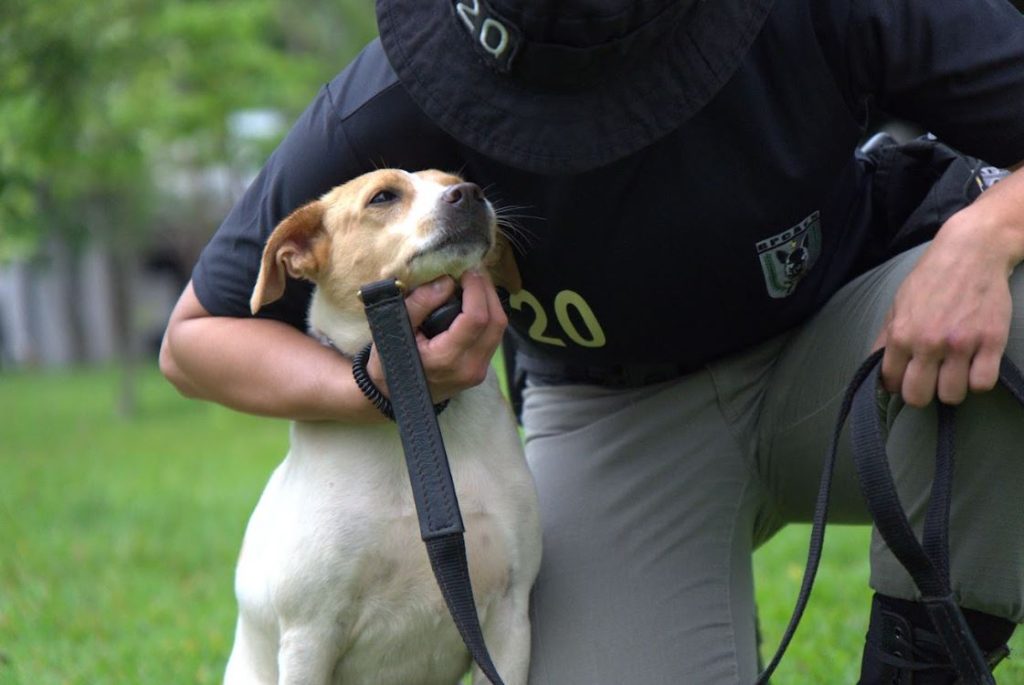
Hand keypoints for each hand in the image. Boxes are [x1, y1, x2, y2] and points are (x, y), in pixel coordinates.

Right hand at [367, 270, 507, 401]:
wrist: (392, 396)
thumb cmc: (389, 361)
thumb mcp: (394, 329)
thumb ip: (420, 303)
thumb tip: (446, 281)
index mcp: (446, 359)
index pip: (476, 318)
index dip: (476, 289)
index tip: (466, 270)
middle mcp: (469, 368)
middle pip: (496, 322)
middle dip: (488, 291)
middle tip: (473, 272)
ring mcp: (478, 372)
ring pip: (499, 330)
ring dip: (491, 302)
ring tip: (473, 284)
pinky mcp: (480, 371)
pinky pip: (493, 337)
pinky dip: (488, 315)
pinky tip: (474, 302)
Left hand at [873, 215, 1013, 406]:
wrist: (971, 252)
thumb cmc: (931, 278)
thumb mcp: (898, 304)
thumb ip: (886, 338)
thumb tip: (876, 369)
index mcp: (901, 334)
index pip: (891, 382)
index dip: (898, 385)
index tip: (906, 379)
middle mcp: (928, 342)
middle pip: (918, 397)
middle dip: (922, 394)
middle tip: (930, 380)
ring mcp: (961, 344)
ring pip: (952, 395)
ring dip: (952, 389)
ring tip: (954, 372)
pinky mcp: (992, 341)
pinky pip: (983, 383)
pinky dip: (979, 381)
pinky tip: (975, 367)